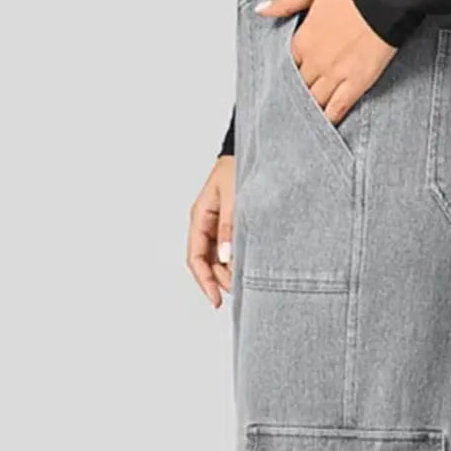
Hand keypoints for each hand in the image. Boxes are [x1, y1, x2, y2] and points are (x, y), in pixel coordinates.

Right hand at [187, 154, 233, 308]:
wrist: (253, 151)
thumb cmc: (239, 167)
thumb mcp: (233, 196)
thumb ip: (229, 226)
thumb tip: (227, 256)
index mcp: (200, 216)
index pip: (196, 257)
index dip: (204, 281)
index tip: (216, 299)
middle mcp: (206, 224)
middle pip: (206, 263)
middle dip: (218, 280)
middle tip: (237, 293)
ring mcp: (217, 226)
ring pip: (217, 259)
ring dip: (228, 273)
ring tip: (243, 284)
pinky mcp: (230, 226)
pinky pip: (228, 250)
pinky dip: (235, 262)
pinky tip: (245, 269)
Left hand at [256, 0, 395, 124]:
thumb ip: (285, 3)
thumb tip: (261, 10)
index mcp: (302, 41)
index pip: (285, 68)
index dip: (287, 75)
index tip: (290, 80)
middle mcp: (315, 62)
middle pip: (299, 88)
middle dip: (298, 95)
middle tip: (297, 104)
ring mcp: (335, 75)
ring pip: (315, 102)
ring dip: (310, 110)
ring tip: (308, 118)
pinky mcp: (357, 83)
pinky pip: (338, 108)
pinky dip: (330, 119)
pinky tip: (326, 125)